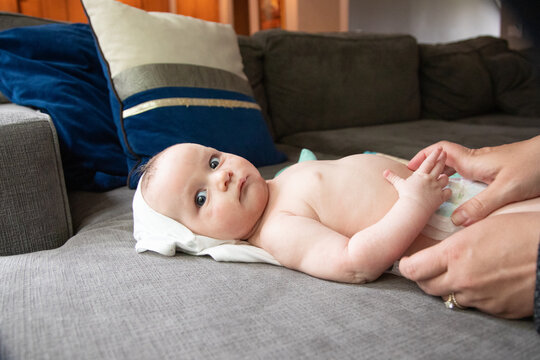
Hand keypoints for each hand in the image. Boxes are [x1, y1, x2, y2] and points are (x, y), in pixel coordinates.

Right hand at [384, 147, 451, 216]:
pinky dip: (447, 191)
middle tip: (445, 154)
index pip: (429, 161)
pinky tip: (446, 191)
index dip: (434, 154)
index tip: (439, 148)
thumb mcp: (398, 184)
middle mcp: (430, 179)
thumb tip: (384, 172)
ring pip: (445, 179)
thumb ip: (393, 177)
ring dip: (444, 177)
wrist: (413, 207)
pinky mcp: (440, 197)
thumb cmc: (405, 195)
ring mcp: (437, 188)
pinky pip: (448, 192)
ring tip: (444, 175)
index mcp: (421, 175)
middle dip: (442, 159)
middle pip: (439, 166)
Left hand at [399, 211, 539, 318]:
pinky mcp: (496, 310)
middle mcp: (463, 279)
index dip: (406, 266)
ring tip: (462, 272)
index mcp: (456, 253)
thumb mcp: (483, 226)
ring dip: (450, 287)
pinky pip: (475, 306)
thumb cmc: (524, 231)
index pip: (412, 269)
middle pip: (426, 287)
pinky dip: (474, 296)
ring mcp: (480, 298)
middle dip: (424, 277)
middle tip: (430, 267)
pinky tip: (485, 282)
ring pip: (450, 297)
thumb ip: (456, 240)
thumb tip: (440, 247)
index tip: (408, 261)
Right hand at [407, 136, 539, 225]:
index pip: (441, 151)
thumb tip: (456, 220)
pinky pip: (472, 178)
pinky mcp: (498, 172)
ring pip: (459, 170)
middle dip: (431, 171)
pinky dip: (462, 186)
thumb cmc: (534, 166)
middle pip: (446, 162)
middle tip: (419, 186)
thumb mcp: (506, 189)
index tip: (410, 167)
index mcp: (473, 162)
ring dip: (446, 179)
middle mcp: (478, 161)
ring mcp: (488, 166)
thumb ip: (480, 205)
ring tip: (437, 196)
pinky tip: (465, 199)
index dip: (423, 156)